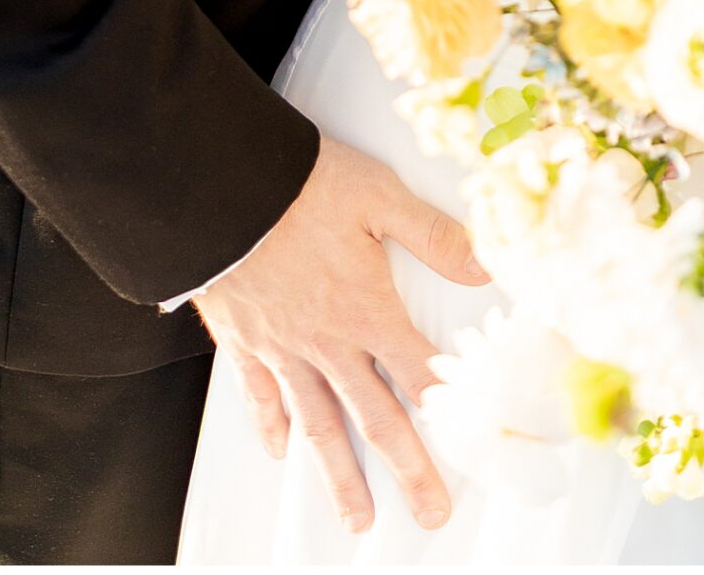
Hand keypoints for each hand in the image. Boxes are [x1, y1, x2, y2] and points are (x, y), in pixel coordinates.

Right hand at [193, 132, 489, 534]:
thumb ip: (432, 235)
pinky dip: (270, 426)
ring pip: (318, 425)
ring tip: (357, 519)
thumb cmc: (301, 185)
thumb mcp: (378, 196)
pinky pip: (260, 396)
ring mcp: (283, 349)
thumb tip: (483, 265)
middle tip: (430, 514)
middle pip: (375, 419)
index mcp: (367, 311)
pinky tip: (278, 451)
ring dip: (340, 477)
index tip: (473, 447)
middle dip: (407, 470)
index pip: (420, 375)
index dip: (451, 412)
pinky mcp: (244, 341)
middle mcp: (328, 343)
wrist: (220, 189)